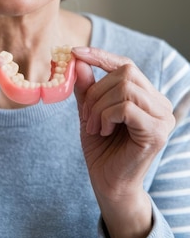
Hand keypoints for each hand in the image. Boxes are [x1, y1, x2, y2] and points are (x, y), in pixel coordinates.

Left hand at [72, 47, 174, 237]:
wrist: (109, 185)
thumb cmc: (102, 150)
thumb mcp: (89, 112)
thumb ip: (87, 88)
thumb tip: (78, 60)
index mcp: (147, 96)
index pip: (126, 64)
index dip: (100, 55)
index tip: (75, 52)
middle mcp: (160, 103)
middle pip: (125, 72)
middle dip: (96, 91)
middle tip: (85, 116)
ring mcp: (162, 117)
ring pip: (124, 88)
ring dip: (99, 106)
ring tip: (94, 126)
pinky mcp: (157, 132)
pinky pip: (125, 107)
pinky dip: (106, 116)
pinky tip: (103, 131)